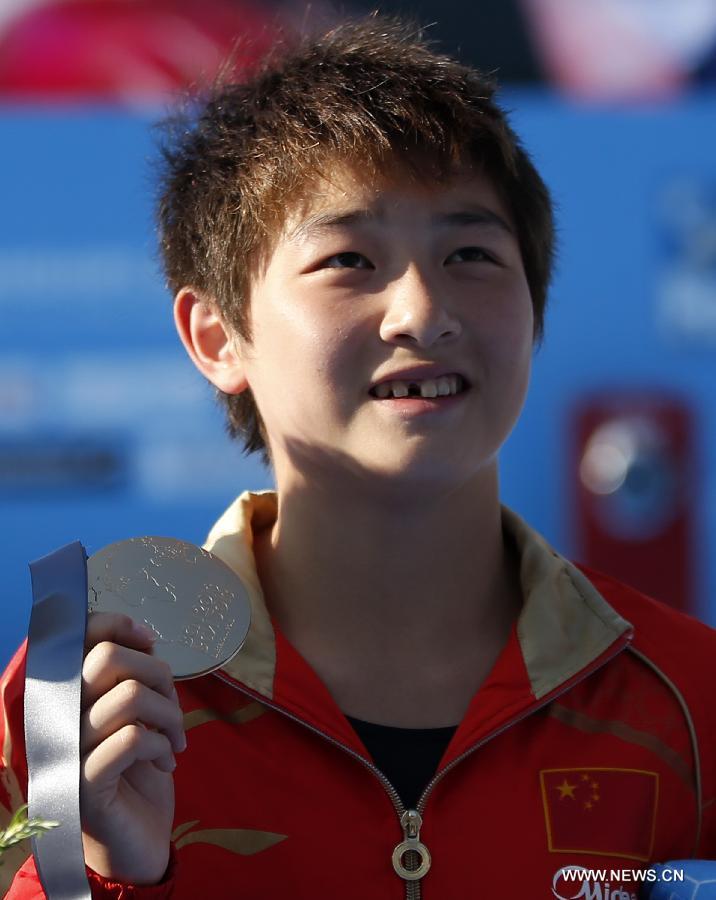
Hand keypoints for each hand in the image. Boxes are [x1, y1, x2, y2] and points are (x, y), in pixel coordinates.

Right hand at [79, 613, 185, 884]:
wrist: (138, 838)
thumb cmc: (139, 769)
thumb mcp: (139, 713)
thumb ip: (132, 675)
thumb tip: (144, 639)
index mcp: (69, 693)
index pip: (81, 635)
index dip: (119, 625)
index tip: (150, 641)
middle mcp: (57, 717)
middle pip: (107, 658)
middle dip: (156, 674)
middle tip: (172, 707)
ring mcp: (67, 750)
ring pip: (128, 696)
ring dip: (168, 714)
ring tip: (175, 739)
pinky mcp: (85, 783)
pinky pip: (132, 738)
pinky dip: (161, 743)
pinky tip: (166, 760)